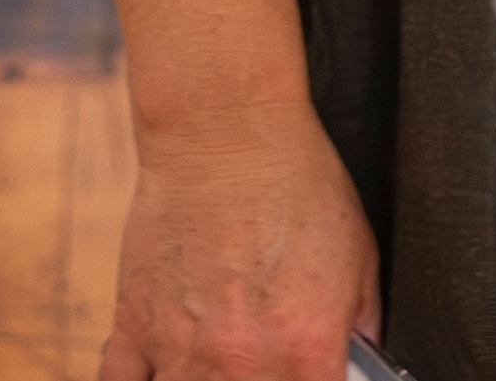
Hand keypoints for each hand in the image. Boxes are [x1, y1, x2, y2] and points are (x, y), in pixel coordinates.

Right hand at [97, 107, 382, 380]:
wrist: (228, 137)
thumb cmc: (298, 185)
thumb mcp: (360, 255)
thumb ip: (359, 320)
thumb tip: (362, 354)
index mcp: (305, 346)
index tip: (316, 375)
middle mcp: (241, 359)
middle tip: (266, 365)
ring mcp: (180, 349)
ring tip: (223, 366)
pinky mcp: (133, 328)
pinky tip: (165, 370)